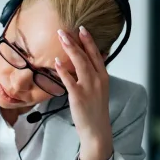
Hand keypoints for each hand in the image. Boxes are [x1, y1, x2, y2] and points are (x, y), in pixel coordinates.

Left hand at [55, 26, 112, 159]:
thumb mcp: (99, 89)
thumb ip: (94, 74)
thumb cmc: (95, 110)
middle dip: (76, 41)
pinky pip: (69, 80)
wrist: (96, 130)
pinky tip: (56, 62)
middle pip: (87, 55)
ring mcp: (89, 87)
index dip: (89, 41)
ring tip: (61, 38)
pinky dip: (63, 70)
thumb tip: (89, 61)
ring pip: (79, 63)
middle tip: (64, 30)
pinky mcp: (79, 96)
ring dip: (70, 49)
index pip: (96, 54)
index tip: (82, 28)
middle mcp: (98, 79)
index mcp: (103, 77)